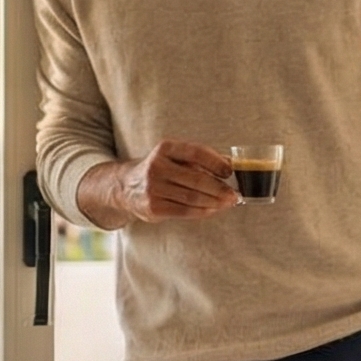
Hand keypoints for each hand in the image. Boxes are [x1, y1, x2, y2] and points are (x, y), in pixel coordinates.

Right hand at [85, 139, 238, 224]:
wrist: (125, 187)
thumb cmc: (159, 169)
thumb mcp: (174, 156)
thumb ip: (201, 158)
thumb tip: (231, 164)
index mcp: (165, 149)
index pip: (196, 152)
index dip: (216, 162)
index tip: (230, 171)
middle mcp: (156, 167)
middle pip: (197, 179)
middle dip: (220, 188)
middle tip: (235, 194)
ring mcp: (153, 189)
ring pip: (193, 197)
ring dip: (215, 202)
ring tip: (228, 203)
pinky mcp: (153, 207)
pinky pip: (185, 211)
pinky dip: (203, 211)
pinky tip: (213, 209)